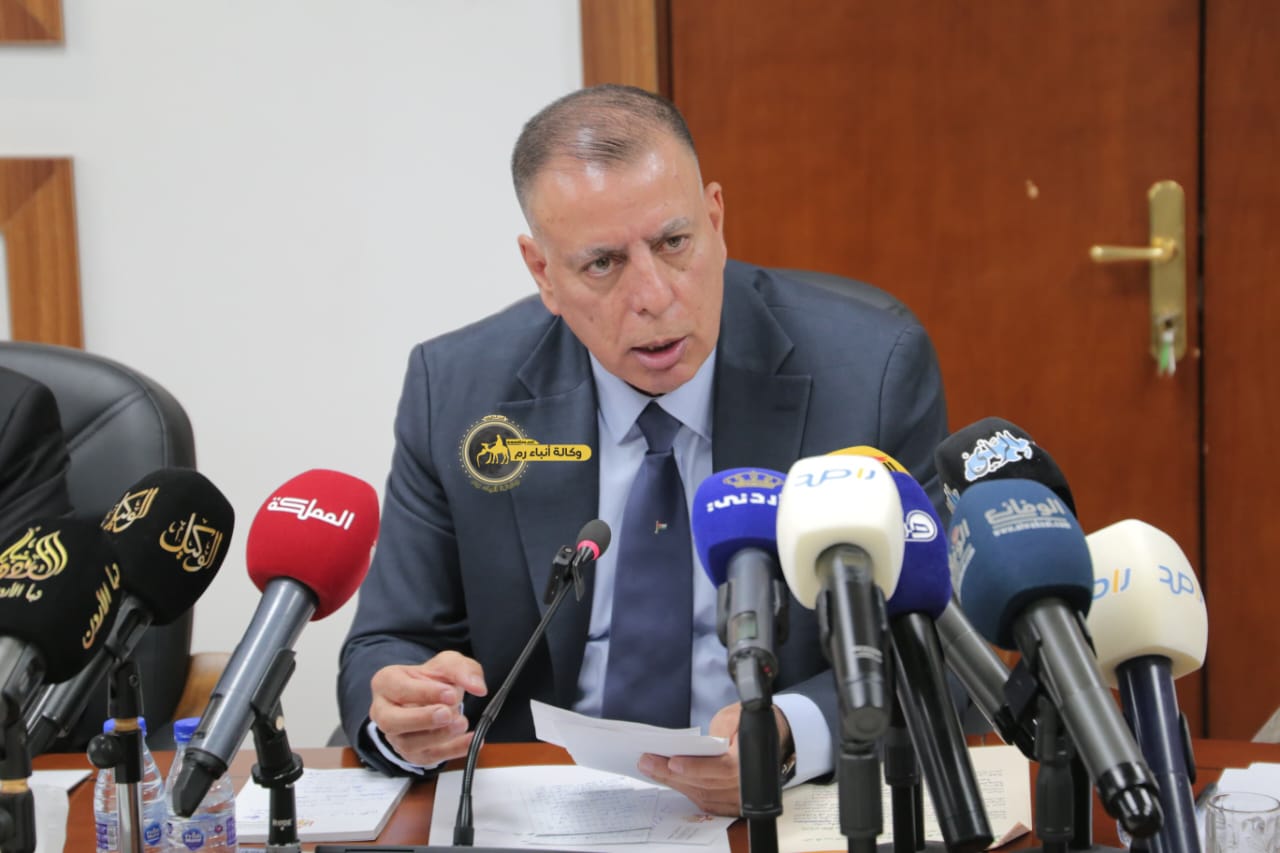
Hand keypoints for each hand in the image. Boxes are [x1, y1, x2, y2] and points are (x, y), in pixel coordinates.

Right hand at [369, 650, 487, 767]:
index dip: (424, 692)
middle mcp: (384, 711)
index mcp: (387, 682)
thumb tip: (477, 687)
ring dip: (438, 736)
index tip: (450, 693)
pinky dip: (452, 751)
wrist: (436, 697)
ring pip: (408, 744)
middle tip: (448, 713)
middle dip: (421, 719)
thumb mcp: (448, 663)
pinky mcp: (413, 754)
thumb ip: (462, 670)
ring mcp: (396, 736)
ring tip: (461, 724)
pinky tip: (471, 740)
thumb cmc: (434, 679)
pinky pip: (429, 757)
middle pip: (391, 721)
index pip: (398, 689)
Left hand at [637, 703, 793, 815]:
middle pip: (704, 784)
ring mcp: (739, 798)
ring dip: (673, 782)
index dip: (696, 768)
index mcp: (749, 761)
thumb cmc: (752, 724)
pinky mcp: (731, 804)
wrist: (774, 739)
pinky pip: (704, 801)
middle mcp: (746, 785)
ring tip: (649, 767)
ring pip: (701, 794)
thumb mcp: (737, 715)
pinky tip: (666, 778)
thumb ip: (721, 728)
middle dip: (671, 774)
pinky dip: (684, 789)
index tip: (673, 762)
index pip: (721, 768)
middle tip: (646, 761)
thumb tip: (699, 743)